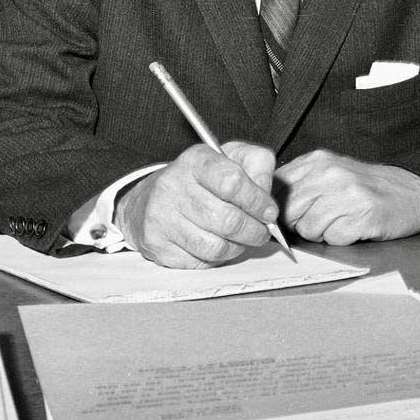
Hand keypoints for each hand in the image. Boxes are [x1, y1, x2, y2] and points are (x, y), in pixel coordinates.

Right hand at [118, 141, 278, 267]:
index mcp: (195, 160)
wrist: (150, 200)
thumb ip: (258, 167)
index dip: (258, 201)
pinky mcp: (158, 245)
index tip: (269, 211)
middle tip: (262, 231)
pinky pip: (200, 261)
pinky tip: (218, 244)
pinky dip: (218, 258)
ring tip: (242, 239)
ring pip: (216, 246)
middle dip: (254, 230)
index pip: (232, 182)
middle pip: (227, 219)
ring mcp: (162, 217)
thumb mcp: (232, 157)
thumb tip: (267, 199)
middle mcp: (173, 186)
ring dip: (238, 247)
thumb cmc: (201, 179)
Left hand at [275, 150, 419, 244]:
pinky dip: (340, 239)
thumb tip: (266, 206)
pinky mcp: (363, 216)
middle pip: (288, 212)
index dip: (279, 209)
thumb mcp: (330, 172)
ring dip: (320, 234)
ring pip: (308, 229)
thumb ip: (300, 183)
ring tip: (340, 222)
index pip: (276, 189)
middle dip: (299, 224)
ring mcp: (348, 194)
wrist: (413, 194)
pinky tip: (353, 227)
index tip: (291, 216)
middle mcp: (331, 173)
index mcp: (318, 161)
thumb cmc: (367, 187)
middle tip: (320, 221)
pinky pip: (332, 239)